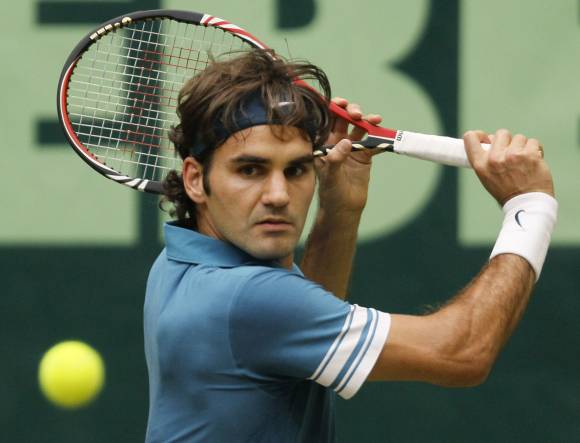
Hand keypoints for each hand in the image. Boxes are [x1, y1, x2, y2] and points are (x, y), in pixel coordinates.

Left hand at [315, 97, 382, 214]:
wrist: (344, 208)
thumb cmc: (331, 192)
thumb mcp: (330, 176)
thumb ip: (335, 158)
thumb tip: (345, 141)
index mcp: (323, 143)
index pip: (326, 120)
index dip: (333, 108)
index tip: (341, 103)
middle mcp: (336, 142)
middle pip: (344, 119)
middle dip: (351, 111)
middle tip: (357, 114)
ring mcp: (351, 147)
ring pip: (359, 127)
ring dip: (367, 121)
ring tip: (375, 120)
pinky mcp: (364, 155)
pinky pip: (373, 142)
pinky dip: (379, 138)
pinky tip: (384, 138)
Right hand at [464, 129, 553, 205]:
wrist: (527, 204)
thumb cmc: (507, 192)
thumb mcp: (487, 178)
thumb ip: (487, 159)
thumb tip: (492, 140)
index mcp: (480, 165)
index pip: (471, 138)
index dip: (479, 134)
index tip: (486, 138)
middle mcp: (494, 158)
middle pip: (501, 134)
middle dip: (507, 141)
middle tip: (511, 154)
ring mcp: (513, 155)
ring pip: (519, 138)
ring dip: (522, 147)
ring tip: (523, 161)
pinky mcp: (530, 154)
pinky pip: (533, 142)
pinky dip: (535, 150)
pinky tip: (533, 161)